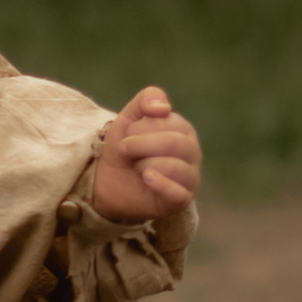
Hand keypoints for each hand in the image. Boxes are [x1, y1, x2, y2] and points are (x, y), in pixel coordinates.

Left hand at [92, 85, 202, 222]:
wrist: (108, 182)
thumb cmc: (124, 148)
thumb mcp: (129, 118)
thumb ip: (146, 100)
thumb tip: (164, 107)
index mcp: (184, 130)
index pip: (169, 122)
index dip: (140, 128)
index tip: (126, 136)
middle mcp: (193, 153)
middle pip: (174, 143)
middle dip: (140, 145)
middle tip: (125, 151)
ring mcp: (190, 177)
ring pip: (175, 168)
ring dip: (144, 165)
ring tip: (136, 168)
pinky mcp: (182, 200)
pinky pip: (179, 193)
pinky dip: (161, 184)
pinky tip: (146, 178)